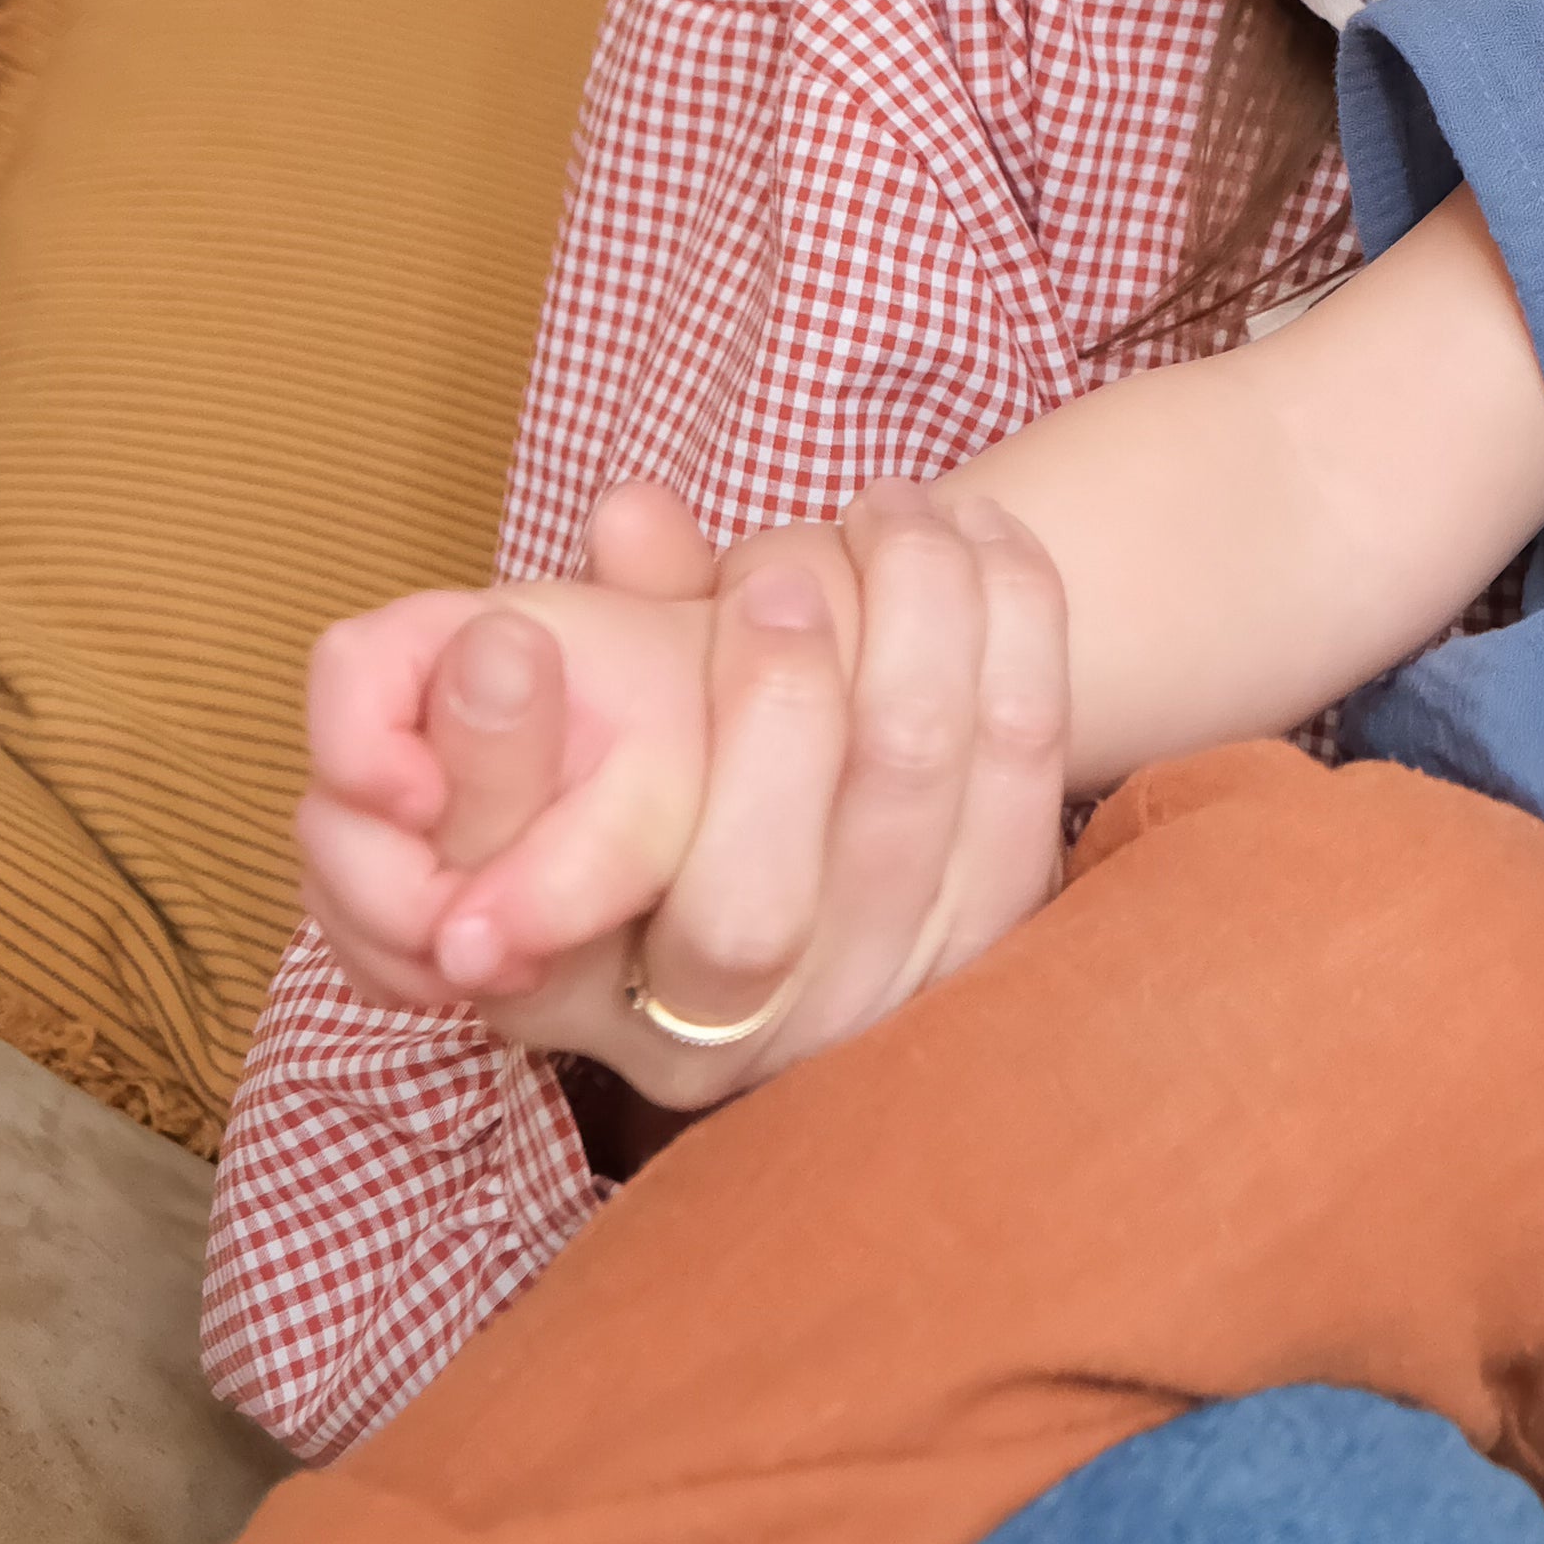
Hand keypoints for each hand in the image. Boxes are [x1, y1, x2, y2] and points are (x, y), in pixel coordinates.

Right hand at [296, 475, 1075, 1111]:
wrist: (810, 837)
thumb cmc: (641, 753)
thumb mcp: (564, 717)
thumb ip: (562, 640)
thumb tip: (628, 515)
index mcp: (568, 992)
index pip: (546, 913)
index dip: (517, 772)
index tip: (524, 636)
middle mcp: (724, 1037)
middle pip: (752, 902)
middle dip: (765, 702)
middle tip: (765, 568)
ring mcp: (873, 997)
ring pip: (911, 786)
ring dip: (914, 613)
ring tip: (891, 505)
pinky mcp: (994, 934)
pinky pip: (1025, 764)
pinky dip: (1016, 624)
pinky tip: (984, 532)